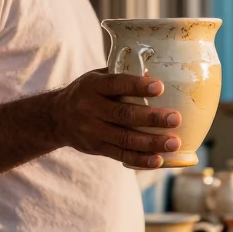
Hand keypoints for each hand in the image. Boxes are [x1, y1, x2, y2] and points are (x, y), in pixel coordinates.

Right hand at [53, 70, 181, 167]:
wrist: (57, 117)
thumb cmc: (87, 92)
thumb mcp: (97, 77)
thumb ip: (122, 75)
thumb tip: (154, 71)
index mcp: (93, 86)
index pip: (117, 84)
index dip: (138, 86)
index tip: (160, 87)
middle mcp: (91, 108)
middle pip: (124, 115)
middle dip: (152, 118)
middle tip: (175, 119)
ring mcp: (93, 131)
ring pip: (125, 138)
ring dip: (151, 142)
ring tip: (173, 143)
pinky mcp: (96, 148)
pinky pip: (121, 155)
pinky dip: (140, 159)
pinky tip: (158, 159)